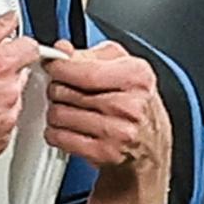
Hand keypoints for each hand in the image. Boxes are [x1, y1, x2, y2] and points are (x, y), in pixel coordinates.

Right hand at [0, 15, 40, 169]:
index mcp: (0, 63)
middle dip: (2, 73)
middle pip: (19, 75)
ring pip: (11, 102)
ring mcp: (5, 120)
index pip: (29, 47)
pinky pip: (2, 127)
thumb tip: (7, 20)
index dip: (15, 46)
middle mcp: (8, 92)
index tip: (6, 48)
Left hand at [42, 40, 171, 172]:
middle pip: (66, 91)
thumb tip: (62, 50)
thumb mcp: (124, 67)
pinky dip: (55, 132)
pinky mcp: (104, 153)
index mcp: (136, 77)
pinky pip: (60, 137)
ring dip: (55, 111)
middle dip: (57, 88)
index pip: (85, 71)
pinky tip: (67, 128)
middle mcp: (129, 106)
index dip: (59, 67)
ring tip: (68, 109)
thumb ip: (90, 55)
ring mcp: (117, 132)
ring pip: (59, 114)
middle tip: (63, 90)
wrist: (151, 144)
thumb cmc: (135, 102)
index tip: (52, 66)